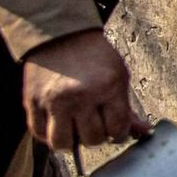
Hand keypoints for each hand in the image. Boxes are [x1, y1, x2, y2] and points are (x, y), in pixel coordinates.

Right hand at [19, 30, 150, 153]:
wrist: (58, 33)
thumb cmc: (93, 54)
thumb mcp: (118, 74)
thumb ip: (127, 107)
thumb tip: (144, 132)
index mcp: (108, 86)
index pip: (117, 129)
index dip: (118, 132)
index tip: (114, 127)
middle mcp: (80, 94)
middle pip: (92, 139)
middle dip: (96, 135)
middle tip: (93, 122)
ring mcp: (54, 100)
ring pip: (63, 144)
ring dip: (71, 140)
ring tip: (74, 126)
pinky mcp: (32, 101)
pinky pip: (39, 134)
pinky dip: (48, 134)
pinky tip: (57, 122)